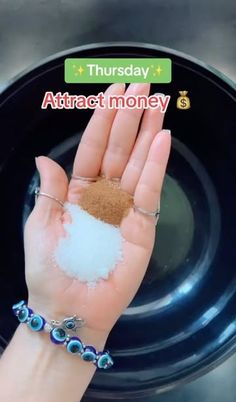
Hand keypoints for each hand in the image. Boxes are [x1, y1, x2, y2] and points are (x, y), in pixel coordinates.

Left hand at [24, 83, 170, 339]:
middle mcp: (104, 195)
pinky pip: (149, 190)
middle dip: (129, 117)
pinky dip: (156, 165)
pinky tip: (162, 139)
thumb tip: (46, 157)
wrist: (67, 308)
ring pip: (137, 163)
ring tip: (156, 102)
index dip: (102, 119)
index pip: (92, 147)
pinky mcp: (142, 226)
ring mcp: (125, 209)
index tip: (113, 90)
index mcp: (78, 192)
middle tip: (141, 86)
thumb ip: (50, 189)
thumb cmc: (49, 269)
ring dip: (147, 132)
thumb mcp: (40, 224)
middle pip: (118, 149)